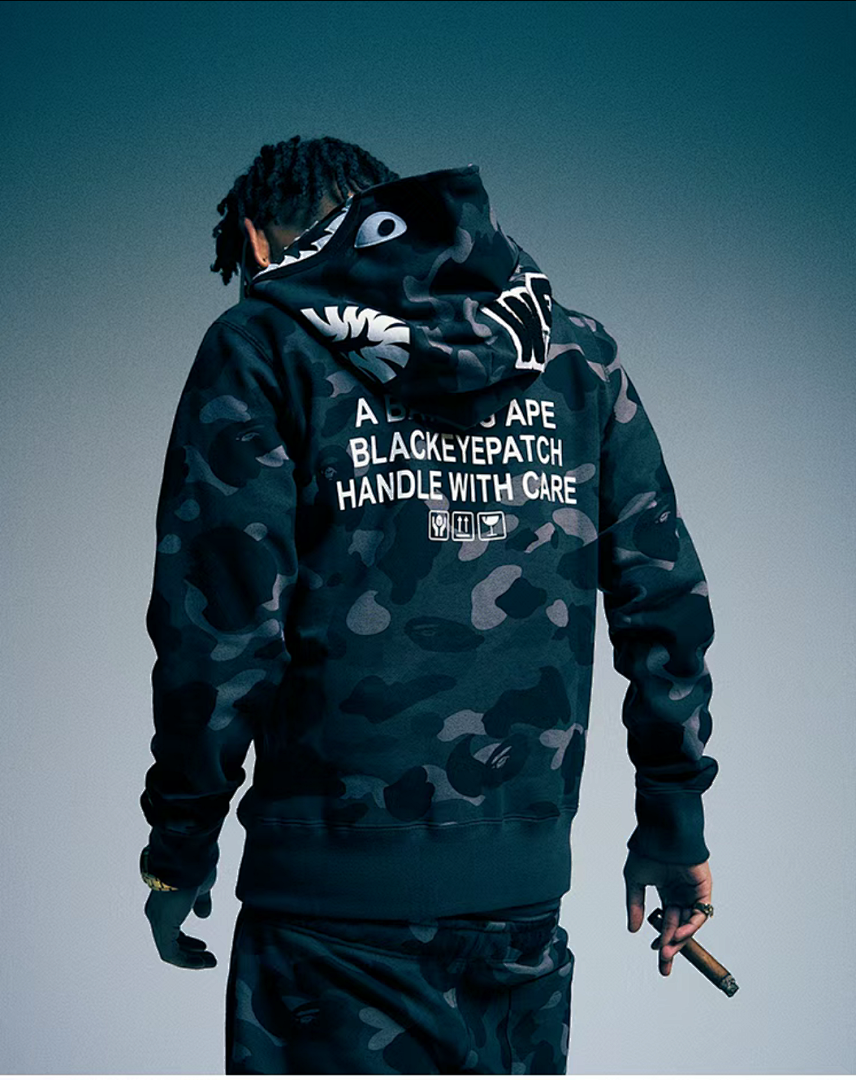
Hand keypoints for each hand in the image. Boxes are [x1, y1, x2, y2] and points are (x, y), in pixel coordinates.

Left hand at [144, 864, 217, 968]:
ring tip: (208, 962)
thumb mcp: (201, 887)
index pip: (172, 930)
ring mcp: (158, 919)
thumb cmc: (195, 866)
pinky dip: (187, 960)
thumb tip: (203, 914)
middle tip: (207, 957)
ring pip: (169, 950)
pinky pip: (170, 952)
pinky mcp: (163, 925)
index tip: (204, 947)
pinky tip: (202, 960)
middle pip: (169, 942)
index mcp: (165, 903)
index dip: (188, 942)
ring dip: (190, 959)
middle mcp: (157, 913)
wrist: (189, 855)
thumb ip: (201, 902)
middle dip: (190, 952)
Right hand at [623, 853, 711, 976]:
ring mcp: (692, 893)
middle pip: (677, 928)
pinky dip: (690, 926)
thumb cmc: (647, 851)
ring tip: (667, 951)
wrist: (662, 833)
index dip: (660, 939)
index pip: (664, 922)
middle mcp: (680, 895)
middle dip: (670, 948)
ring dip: (678, 939)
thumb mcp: (634, 881)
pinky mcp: (703, 889)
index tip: (654, 954)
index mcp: (665, 892)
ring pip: (688, 923)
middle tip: (664, 966)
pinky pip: (699, 913)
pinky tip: (678, 934)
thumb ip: (635, 905)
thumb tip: (634, 930)